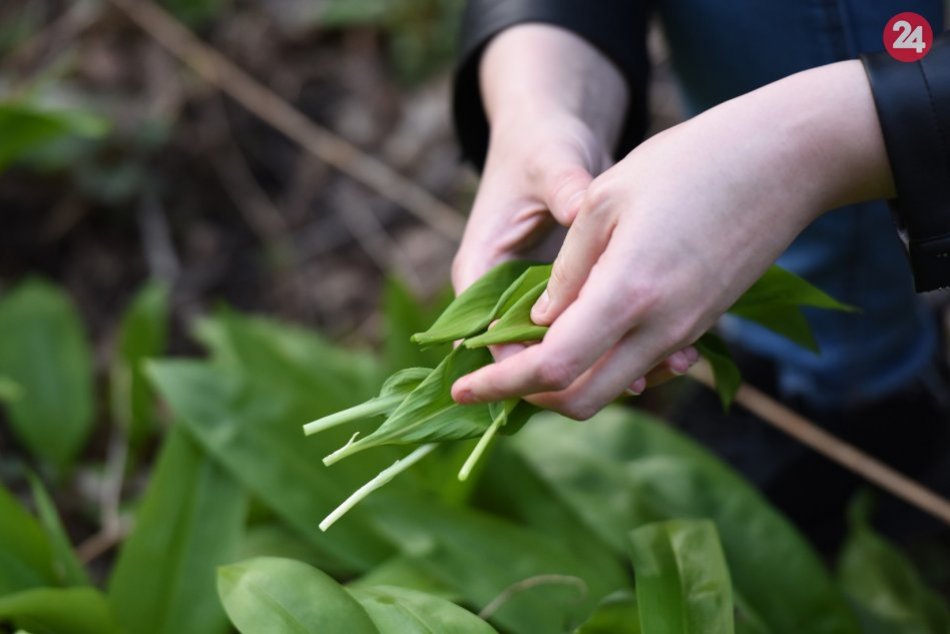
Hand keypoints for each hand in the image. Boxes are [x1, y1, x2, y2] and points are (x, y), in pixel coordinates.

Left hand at [452, 60, 893, 418]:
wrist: (785, 161)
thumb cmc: (688, 164)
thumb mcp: (605, 201)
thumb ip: (568, 273)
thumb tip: (542, 323)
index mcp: (626, 295)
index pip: (552, 368)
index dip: (499, 386)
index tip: (461, 387)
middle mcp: (658, 329)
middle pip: (581, 400)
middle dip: (529, 399)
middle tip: (495, 375)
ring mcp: (686, 332)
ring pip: (614, 388)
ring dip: (566, 384)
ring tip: (530, 352)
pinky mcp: (702, 324)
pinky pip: (644, 365)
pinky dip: (604, 366)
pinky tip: (584, 333)